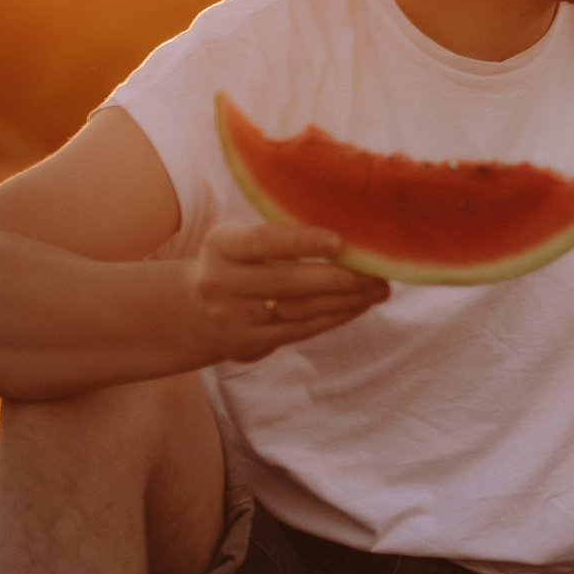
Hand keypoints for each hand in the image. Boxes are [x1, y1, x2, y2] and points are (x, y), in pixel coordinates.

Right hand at [181, 221, 389, 363]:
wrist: (193, 308)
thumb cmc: (239, 261)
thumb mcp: (243, 239)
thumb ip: (282, 233)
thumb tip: (352, 229)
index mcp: (221, 246)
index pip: (260, 241)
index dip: (299, 242)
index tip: (338, 241)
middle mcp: (218, 282)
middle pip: (286, 283)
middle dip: (340, 279)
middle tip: (380, 273)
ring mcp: (230, 317)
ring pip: (297, 310)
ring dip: (344, 301)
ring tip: (378, 290)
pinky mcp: (245, 343)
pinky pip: (297, 331)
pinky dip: (332, 318)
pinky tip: (358, 306)